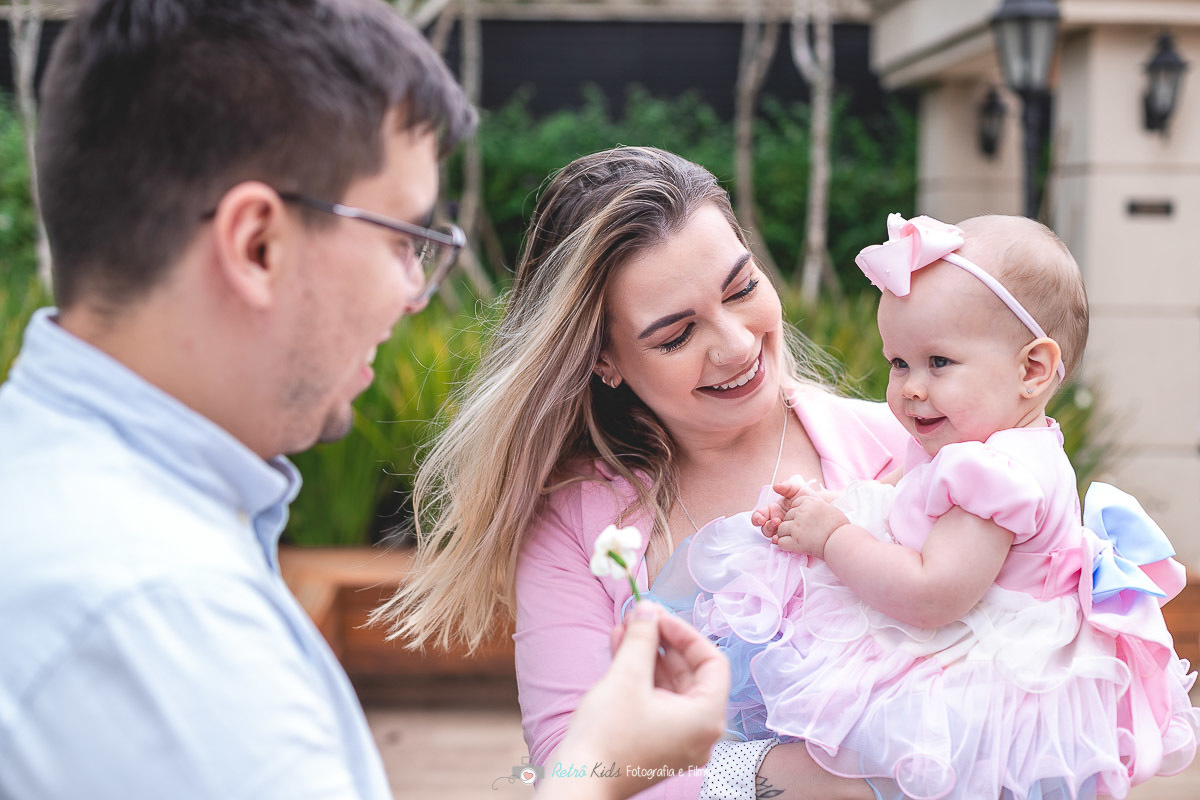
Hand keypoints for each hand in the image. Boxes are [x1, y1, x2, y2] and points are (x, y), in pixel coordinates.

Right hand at [539, 602, 729, 799]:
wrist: (579, 782)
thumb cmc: (606, 736)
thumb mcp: (626, 676)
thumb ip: (642, 638)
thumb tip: (648, 609)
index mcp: (706, 718)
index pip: (712, 661)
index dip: (684, 633)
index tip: (657, 616)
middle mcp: (700, 732)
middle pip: (690, 672)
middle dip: (662, 641)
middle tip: (638, 617)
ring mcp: (679, 740)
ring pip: (670, 685)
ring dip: (648, 655)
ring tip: (623, 628)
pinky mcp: (657, 743)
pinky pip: (658, 702)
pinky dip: (641, 677)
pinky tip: (619, 650)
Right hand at [752, 474, 818, 537]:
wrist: (823, 510)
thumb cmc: (808, 499)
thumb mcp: (797, 491)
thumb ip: (786, 487)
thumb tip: (775, 486)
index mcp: (774, 510)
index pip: (760, 514)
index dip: (757, 517)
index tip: (761, 518)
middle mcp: (775, 521)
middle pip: (763, 526)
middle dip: (767, 525)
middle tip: (776, 521)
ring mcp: (782, 530)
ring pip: (770, 535)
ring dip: (772, 532)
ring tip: (781, 527)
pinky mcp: (789, 538)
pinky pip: (780, 542)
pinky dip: (779, 541)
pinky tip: (782, 539)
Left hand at [773, 493, 849, 558]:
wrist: (842, 541)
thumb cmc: (839, 526)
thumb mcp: (827, 508)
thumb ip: (814, 507)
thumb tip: (808, 510)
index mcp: (809, 501)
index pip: (794, 504)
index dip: (797, 513)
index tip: (805, 521)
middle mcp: (801, 512)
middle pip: (786, 517)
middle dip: (792, 524)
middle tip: (803, 532)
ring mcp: (796, 526)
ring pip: (781, 529)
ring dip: (787, 535)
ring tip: (798, 540)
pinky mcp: (795, 541)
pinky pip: (781, 542)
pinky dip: (785, 545)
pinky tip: (795, 547)